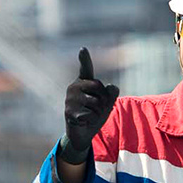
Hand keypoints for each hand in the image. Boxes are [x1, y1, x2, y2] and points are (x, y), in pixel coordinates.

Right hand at [58, 48, 119, 163]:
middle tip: (96, 108)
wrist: (82, 133)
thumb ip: (112, 94)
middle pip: (98, 86)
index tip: (83, 49)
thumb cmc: (94, 114)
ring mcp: (70, 99)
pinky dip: (92, 121)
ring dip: (98, 112)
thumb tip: (113, 87)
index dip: (85, 59)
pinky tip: (84, 122)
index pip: (86, 68)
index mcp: (83, 82)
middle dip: (103, 99)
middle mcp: (74, 87)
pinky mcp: (69, 112)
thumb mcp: (107, 103)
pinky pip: (90, 114)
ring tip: (90, 115)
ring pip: (96, 102)